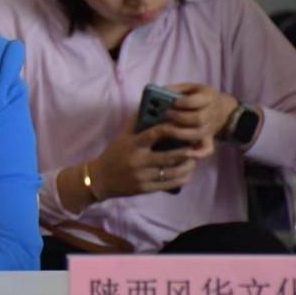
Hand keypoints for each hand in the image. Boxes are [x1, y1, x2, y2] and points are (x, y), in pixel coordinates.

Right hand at [89, 112, 207, 197]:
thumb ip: (134, 122)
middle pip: (169, 156)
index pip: (154, 134)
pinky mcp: (145, 189)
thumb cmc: (113, 154)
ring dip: (187, 166)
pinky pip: (169, 184)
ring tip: (193, 159)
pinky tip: (187, 173)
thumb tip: (147, 105)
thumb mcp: (121, 137)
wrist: (100, 179)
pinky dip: (182, 178)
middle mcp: (138, 160)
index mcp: (133, 144)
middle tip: (195, 146)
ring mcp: (142, 176)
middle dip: (186, 151)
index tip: (183, 126)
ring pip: (173, 172)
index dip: (171, 129)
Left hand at [163, 82, 240, 153]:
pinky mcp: (208, 139)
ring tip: (166, 129)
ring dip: (181, 133)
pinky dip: (198, 153)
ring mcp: (210, 128)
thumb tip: (157, 93)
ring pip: (199, 133)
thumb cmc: (200, 97)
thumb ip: (175, 89)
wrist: (223, 110)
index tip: (174, 102)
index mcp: (208, 97)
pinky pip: (207, 149)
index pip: (198, 101)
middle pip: (199, 118)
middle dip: (181, 117)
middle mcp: (211, 114)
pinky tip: (185, 152)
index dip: (185, 102)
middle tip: (166, 114)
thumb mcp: (191, 88)